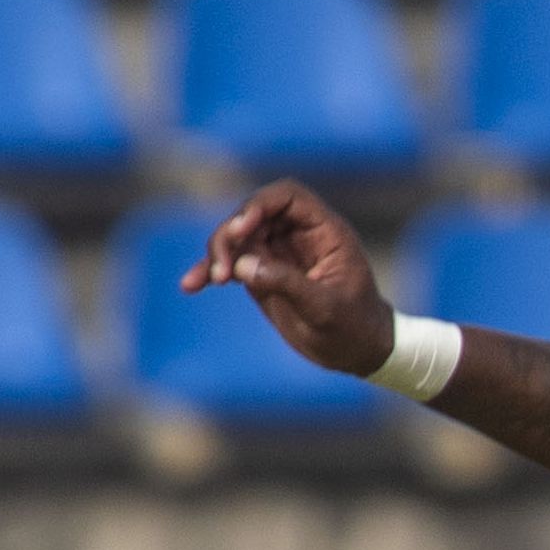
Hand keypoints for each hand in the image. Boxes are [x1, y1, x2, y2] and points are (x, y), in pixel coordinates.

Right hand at [183, 179, 393, 377]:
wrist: (358, 352)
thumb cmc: (355, 327)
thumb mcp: (327, 308)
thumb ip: (287, 283)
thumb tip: (243, 265)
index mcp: (324, 232)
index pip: (287, 197)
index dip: (260, 204)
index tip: (243, 228)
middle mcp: (298, 236)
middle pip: (253, 213)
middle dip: (231, 233)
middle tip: (224, 268)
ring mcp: (278, 253)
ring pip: (236, 236)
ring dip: (217, 253)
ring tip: (210, 280)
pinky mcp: (262, 273)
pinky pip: (231, 263)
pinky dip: (211, 271)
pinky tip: (191, 285)